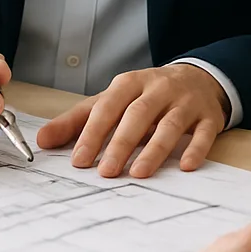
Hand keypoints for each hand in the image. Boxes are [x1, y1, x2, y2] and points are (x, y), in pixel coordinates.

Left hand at [36, 63, 229, 178]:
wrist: (198, 78)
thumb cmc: (147, 95)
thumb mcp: (113, 100)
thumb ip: (78, 120)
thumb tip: (42, 140)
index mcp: (131, 83)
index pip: (108, 105)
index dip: (93, 132)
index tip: (79, 160)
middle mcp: (159, 88)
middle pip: (139, 113)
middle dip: (121, 143)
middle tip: (106, 172)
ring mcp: (186, 101)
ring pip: (170, 123)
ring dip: (155, 148)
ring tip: (139, 173)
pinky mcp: (209, 116)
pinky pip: (204, 132)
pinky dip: (196, 148)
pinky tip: (186, 166)